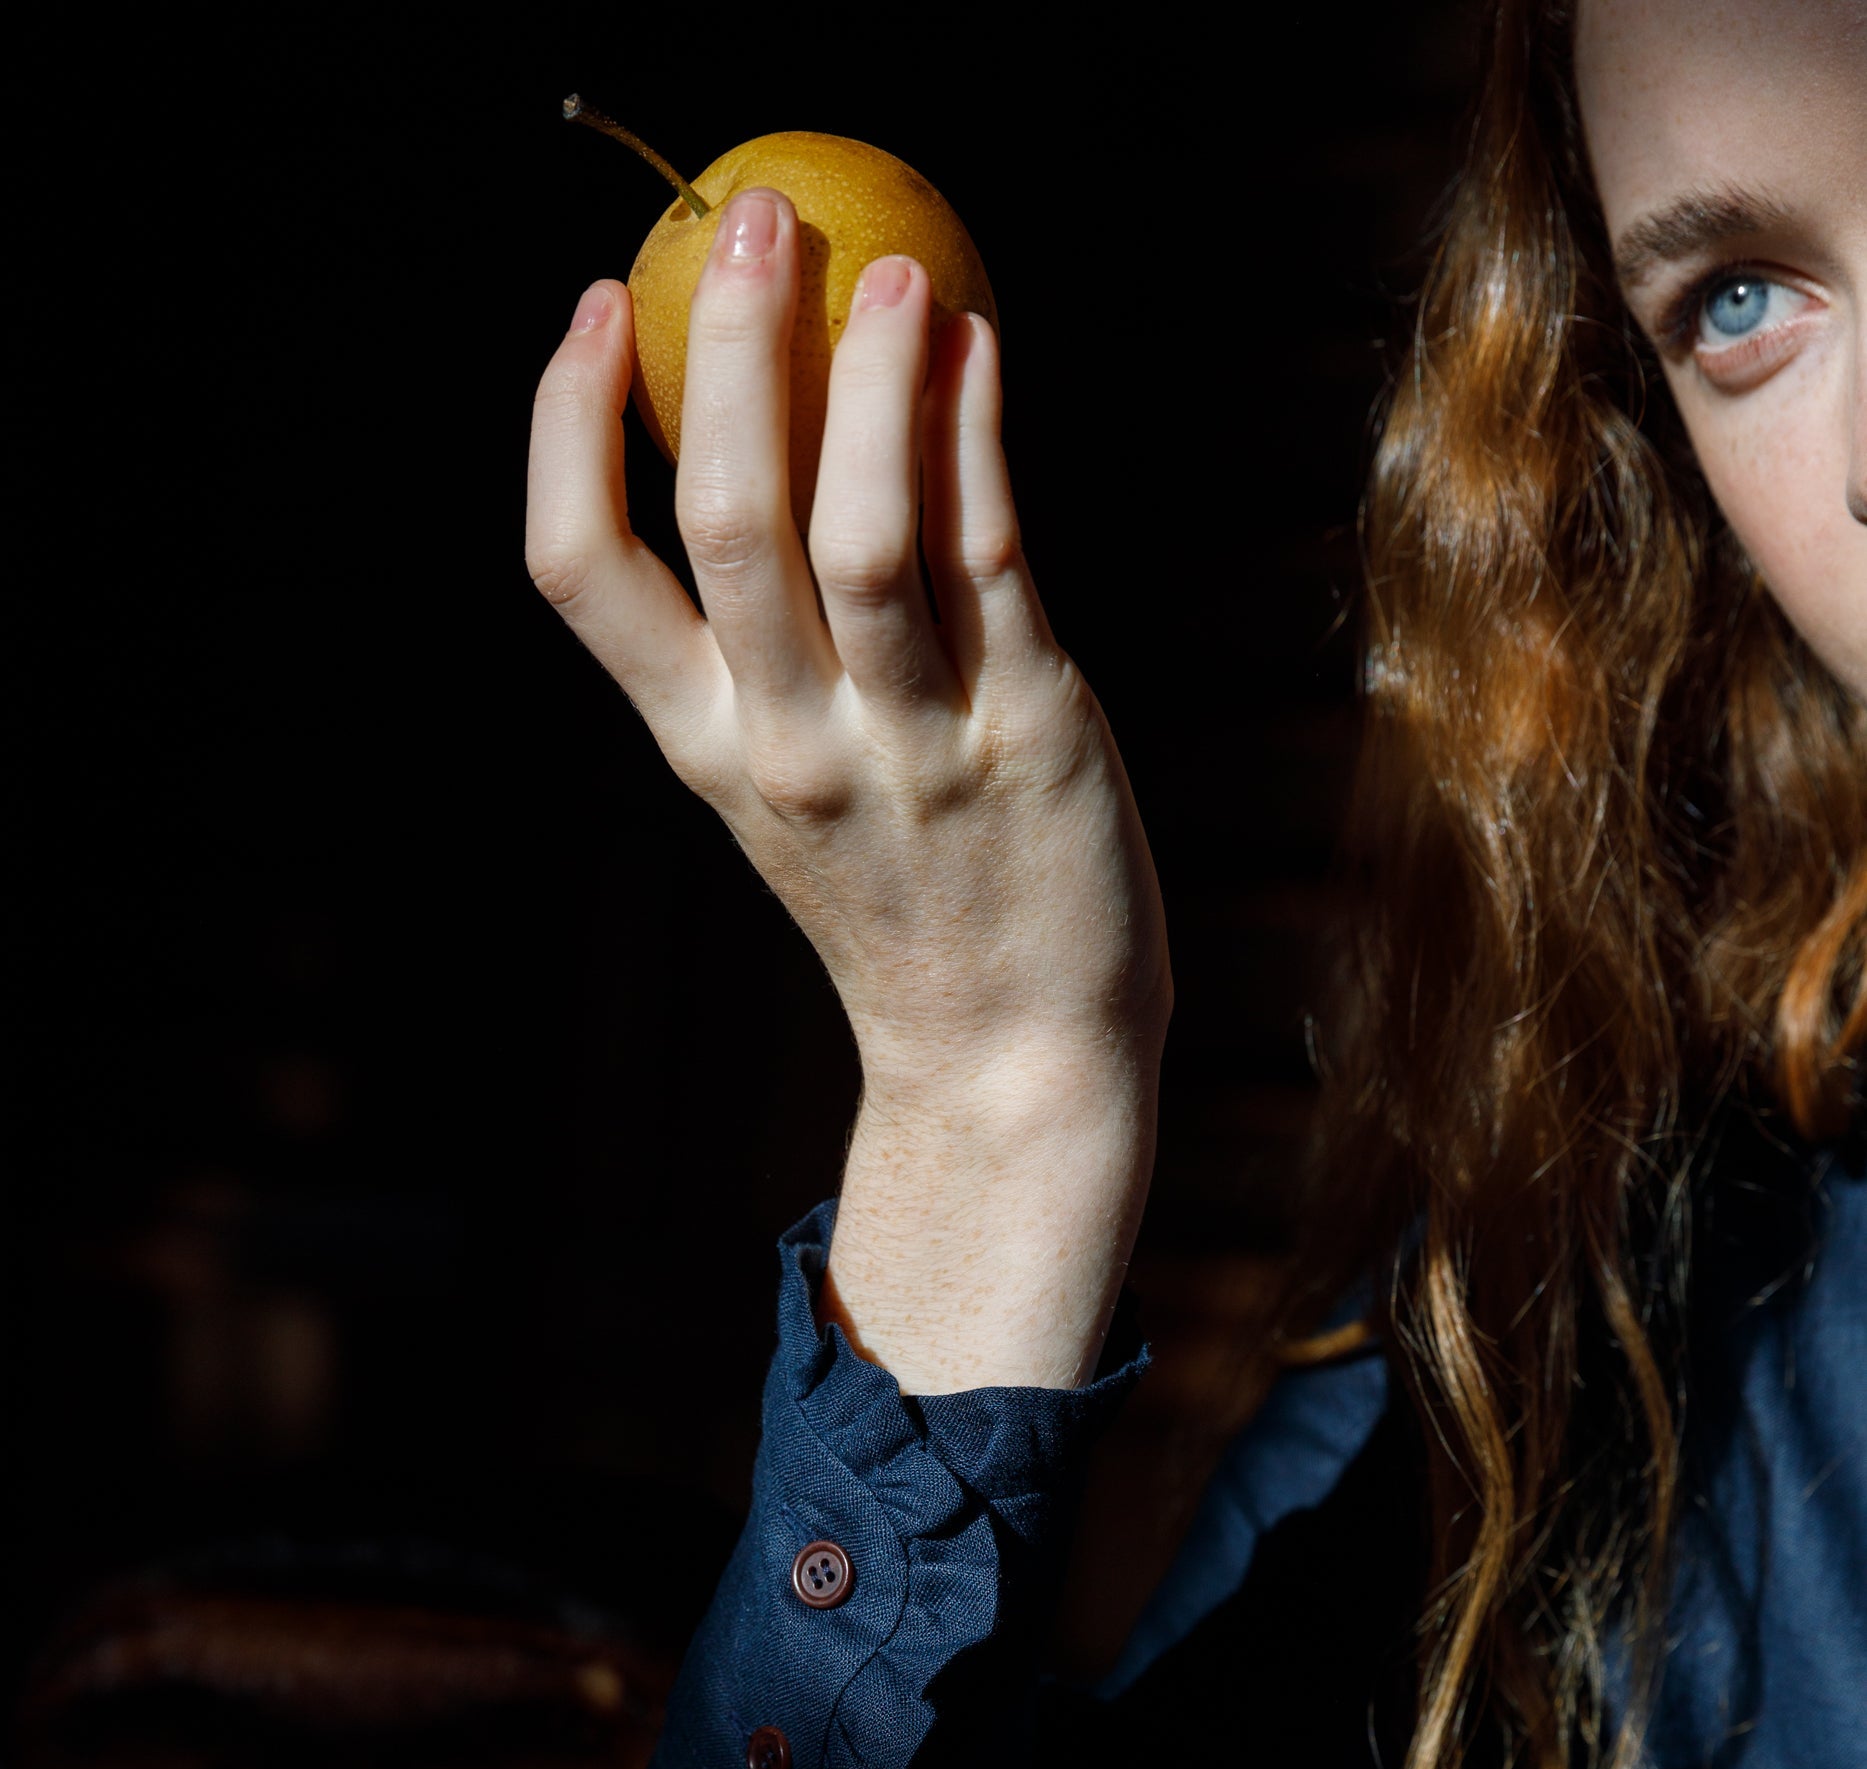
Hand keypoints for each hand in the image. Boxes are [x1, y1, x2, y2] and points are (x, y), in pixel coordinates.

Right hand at [525, 193, 1169, 1388]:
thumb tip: (769, 445)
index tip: (600, 309)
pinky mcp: (1034, 733)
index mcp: (704, 749)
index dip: (569, 428)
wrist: (1012, 1056)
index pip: (582, 575)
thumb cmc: (907, 899)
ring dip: (867, 379)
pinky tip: (978, 348)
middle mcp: (790, 745)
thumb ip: (765, 652)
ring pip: (863, 533)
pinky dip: (977, 439)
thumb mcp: (790, 787)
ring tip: (888, 265)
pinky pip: (994, 559)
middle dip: (726, 354)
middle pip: (724, 521)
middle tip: (744, 217)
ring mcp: (914, 745)